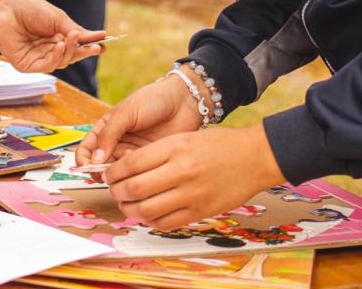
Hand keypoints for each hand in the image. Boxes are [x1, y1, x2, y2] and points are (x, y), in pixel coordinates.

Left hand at [0, 0, 104, 71]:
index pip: (75, 46)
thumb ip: (76, 31)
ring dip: (70, 52)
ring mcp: (36, 57)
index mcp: (55, 36)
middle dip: (83, 51)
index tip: (103, 46)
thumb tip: (99, 36)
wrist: (4, 6)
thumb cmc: (29, 8)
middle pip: (70, 57)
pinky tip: (60, 46)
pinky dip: (56, 58)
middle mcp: (46, 49)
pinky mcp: (26, 64)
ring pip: (61, 63)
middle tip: (95, 47)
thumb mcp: (58, 18)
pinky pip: (46, 66)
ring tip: (71, 38)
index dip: (89, 47)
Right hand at [76, 69, 203, 164]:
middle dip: (103, 172)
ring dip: (121, 173)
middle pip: (100, 167)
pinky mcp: (149, 164)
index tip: (87, 167)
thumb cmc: (152, 100)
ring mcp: (132, 155)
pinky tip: (144, 165)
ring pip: (118, 174)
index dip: (84, 161)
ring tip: (131, 161)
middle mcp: (116, 145)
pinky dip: (136, 175)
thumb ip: (108, 135)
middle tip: (110, 172)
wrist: (184, 101)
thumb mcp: (126, 113)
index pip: (86, 150)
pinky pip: (137, 176)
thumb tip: (94, 160)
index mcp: (105, 129)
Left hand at [104, 124, 284, 230]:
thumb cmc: (219, 144)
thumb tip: (127, 168)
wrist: (253, 157)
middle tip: (114, 191)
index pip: (131, 164)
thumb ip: (157, 152)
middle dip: (116, 192)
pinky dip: (151, 221)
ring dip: (130, 209)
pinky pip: (166, 223)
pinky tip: (148, 214)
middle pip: (134, 188)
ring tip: (127, 205)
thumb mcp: (185, 137)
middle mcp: (181, 171)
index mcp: (175, 147)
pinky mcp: (200, 212)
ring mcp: (191, 194)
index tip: (108, 174)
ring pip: (147, 209)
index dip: (113, 172)